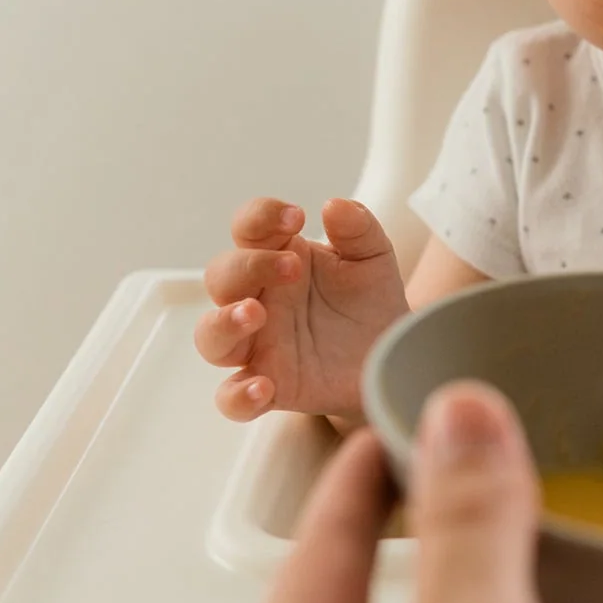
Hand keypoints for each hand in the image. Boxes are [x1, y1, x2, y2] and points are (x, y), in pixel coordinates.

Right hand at [196, 198, 410, 421]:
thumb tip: (334, 206)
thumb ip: (358, 229)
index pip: (248, 228)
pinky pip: (231, 397)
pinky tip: (262, 386)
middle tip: (292, 268)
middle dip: (248, 267)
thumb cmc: (370, 301)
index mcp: (278, 257)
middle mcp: (258, 298)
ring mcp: (258, 344)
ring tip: (256, 314)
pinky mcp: (270, 386)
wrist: (392, 355)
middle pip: (220, 277)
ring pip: (211, 335)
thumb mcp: (373, 258)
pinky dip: (237, 395)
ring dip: (225, 323)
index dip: (260, 217)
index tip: (296, 217)